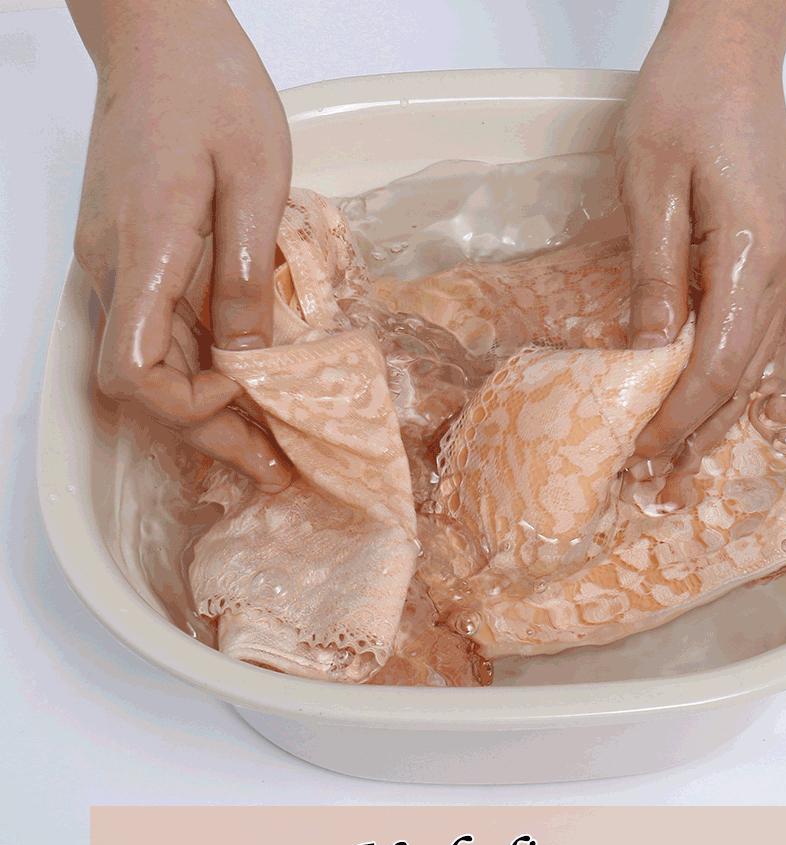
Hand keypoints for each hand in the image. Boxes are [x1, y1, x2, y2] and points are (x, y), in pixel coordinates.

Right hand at [69, 0, 292, 490]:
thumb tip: (249, 357)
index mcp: (146, 249)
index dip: (186, 407)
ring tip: (269, 439)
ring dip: (203, 410)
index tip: (243, 393)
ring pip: (146, 365)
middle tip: (275, 465)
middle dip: (208, 433)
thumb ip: (248, 273)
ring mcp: (114, 263)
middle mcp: (114, 268)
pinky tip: (241, 381)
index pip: (133, 370)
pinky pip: (153, 333)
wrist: (159, 35)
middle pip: (140, 385)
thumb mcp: (256, 179)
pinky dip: (194, 370)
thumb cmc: (213, 89)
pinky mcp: (127, 255)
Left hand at [618, 1, 785, 500]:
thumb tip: (648, 354)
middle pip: (743, 375)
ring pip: (756, 361)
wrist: (731, 48)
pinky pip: (758, 334)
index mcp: (753, 255)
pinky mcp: (775, 252)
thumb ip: (655, 278)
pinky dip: (731, 376)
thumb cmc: (683, 100)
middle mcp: (783, 268)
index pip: (716, 365)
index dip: (678, 417)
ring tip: (681, 461)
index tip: (639, 453)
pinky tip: (708, 402)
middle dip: (698, 432)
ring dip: (717, 413)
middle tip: (658, 481)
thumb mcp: (651, 188)